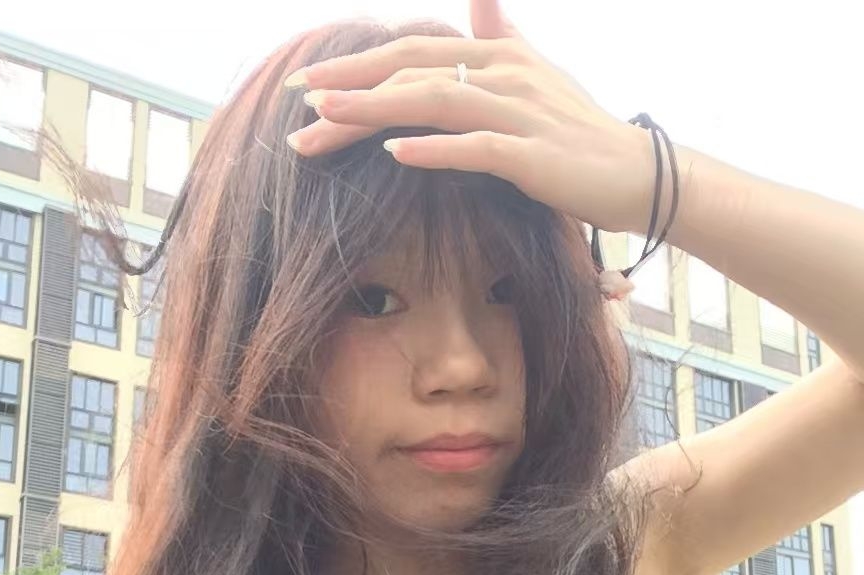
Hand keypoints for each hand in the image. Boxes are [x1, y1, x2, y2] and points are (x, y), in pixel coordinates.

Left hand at [285, 0, 657, 235]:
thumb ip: (504, 38)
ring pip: (435, 100)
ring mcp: (520, 112)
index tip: (306, 83)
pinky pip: (476, 148)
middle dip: (350, 84)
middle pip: (413, 70)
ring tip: (326, 120)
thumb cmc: (581, 134)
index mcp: (498, 55)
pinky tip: (395, 154)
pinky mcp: (533, 155)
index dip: (359, 64)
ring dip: (376, 110)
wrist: (639, 176)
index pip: (415, 51)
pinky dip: (435, 149)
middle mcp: (504, 73)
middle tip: (295, 101)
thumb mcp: (541, 76)